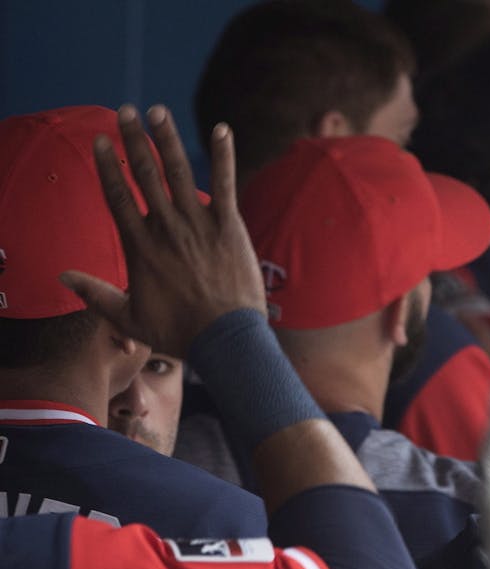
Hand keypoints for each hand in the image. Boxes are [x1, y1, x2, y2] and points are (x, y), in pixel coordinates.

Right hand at [60, 104, 264, 357]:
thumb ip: (96, 295)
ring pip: (178, 172)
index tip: (100, 141)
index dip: (107, 165)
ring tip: (157, 111)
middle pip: (144, 175)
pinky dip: (224, 155)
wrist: (225, 339)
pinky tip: (223, 128)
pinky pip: (225, 184)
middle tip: (125, 111)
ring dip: (166, 138)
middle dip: (133, 139)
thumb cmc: (179, 332)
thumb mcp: (129, 318)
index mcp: (139, 246)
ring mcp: (198, 224)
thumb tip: (63, 278)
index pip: (117, 196)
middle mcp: (165, 228)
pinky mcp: (229, 226)